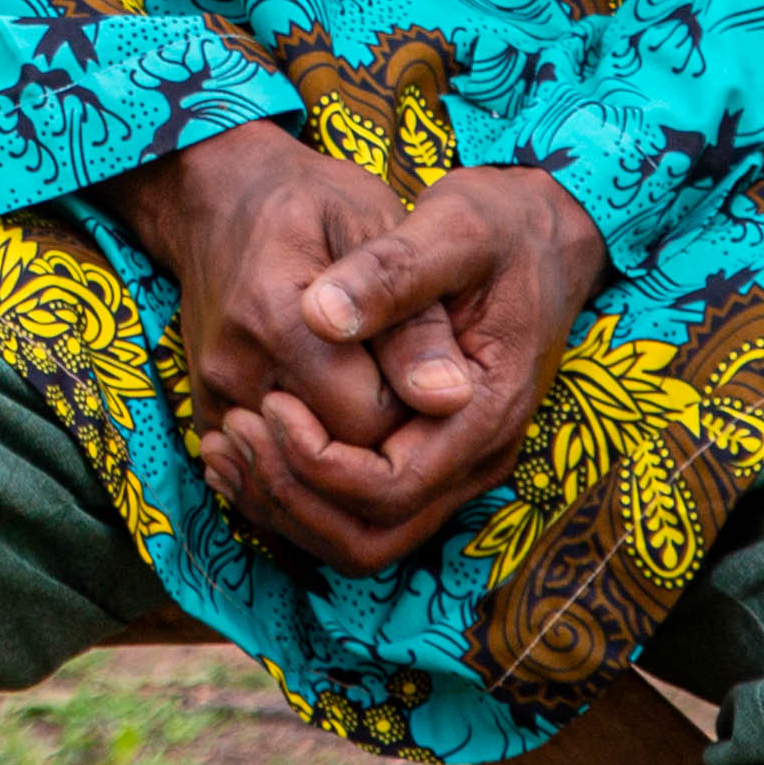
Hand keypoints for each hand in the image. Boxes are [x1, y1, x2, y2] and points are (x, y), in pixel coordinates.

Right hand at [96, 120, 416, 461]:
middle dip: (385, 434)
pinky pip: (267, 473)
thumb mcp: (374, 228)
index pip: (373, 421)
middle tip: (399, 371)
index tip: (422, 357)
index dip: (415, 405)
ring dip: (348, 450)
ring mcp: (216, 395)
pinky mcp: (208, 411)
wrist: (218, 198)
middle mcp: (238, 368)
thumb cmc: (309, 202)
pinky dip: (307, 460)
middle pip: (338, 456)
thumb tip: (450, 399)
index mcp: (280, 319)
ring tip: (368, 387)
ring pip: (301, 474)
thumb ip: (412, 318)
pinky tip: (331, 412)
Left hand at [210, 165, 610, 575]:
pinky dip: (294, 495)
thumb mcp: (454, 228)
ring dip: (286, 505)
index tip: (270, 401)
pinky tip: (241, 447)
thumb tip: (320, 316)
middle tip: (234, 431)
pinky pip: (355, 513)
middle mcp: (472, 457)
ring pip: (358, 537)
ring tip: (223, 443)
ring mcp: (449, 464)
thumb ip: (392, 273)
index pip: (391, 488)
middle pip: (370, 536)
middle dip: (293, 498)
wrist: (540, 234)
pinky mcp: (422, 454)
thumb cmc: (501, 227)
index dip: (318, 462)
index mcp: (484, 412)